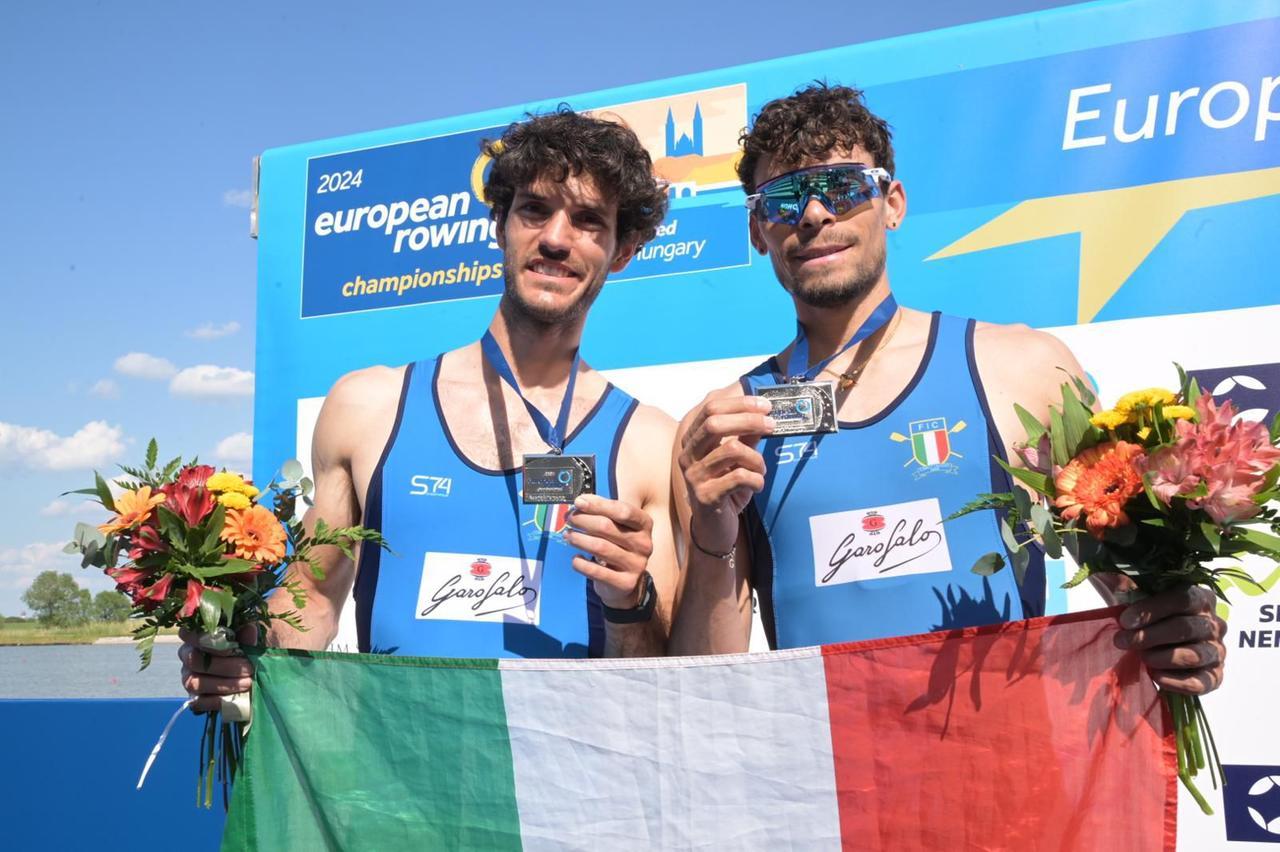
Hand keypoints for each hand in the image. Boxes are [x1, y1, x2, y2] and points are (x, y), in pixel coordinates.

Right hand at [178, 623, 258, 712]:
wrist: (260, 670)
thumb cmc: (254, 647)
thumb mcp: (255, 636)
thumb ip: (249, 634)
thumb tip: (249, 630)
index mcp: (199, 635)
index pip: (189, 633)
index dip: (207, 641)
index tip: (232, 647)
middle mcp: (189, 655)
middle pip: (194, 660)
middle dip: (224, 666)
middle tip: (249, 668)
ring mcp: (190, 677)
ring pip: (195, 682)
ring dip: (224, 684)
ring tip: (248, 683)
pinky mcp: (195, 698)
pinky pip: (199, 702)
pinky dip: (220, 700)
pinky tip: (238, 697)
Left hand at [565, 494, 652, 609]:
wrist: (628, 583)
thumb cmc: (619, 546)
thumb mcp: (619, 527)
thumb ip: (603, 513)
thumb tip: (580, 502)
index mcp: (644, 524)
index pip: (622, 510)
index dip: (598, 505)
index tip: (579, 502)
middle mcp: (643, 544)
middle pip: (607, 527)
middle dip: (583, 520)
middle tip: (569, 519)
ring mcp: (636, 565)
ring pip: (600, 547)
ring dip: (579, 539)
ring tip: (568, 536)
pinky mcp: (625, 583)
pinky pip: (596, 571)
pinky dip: (581, 563)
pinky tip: (576, 558)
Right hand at [677, 394, 773, 551]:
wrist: (714, 529)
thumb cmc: (726, 490)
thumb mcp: (738, 460)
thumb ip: (746, 437)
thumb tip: (763, 413)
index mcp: (693, 441)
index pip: (710, 409)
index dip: (740, 404)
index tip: (765, 405)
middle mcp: (688, 456)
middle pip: (715, 423)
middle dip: (749, 420)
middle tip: (772, 424)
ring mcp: (694, 476)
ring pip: (732, 449)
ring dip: (756, 458)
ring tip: (760, 470)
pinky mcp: (705, 496)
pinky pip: (739, 477)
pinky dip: (756, 479)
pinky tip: (757, 485)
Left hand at [1117, 585, 1226, 695]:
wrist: (1157, 645)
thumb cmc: (1147, 616)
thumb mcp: (1136, 596)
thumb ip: (1126, 586)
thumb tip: (1109, 577)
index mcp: (1200, 598)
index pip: (1181, 599)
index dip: (1151, 610)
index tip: (1124, 621)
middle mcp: (1215, 624)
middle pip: (1184, 628)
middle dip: (1149, 636)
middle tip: (1122, 642)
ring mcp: (1218, 651)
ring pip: (1193, 655)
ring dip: (1162, 657)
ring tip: (1141, 658)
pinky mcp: (1215, 676)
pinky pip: (1201, 682)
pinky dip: (1177, 681)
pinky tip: (1156, 677)